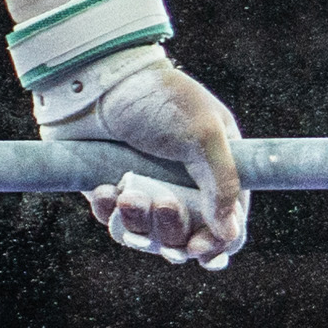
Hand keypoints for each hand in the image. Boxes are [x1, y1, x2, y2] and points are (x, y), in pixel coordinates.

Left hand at [45, 53, 251, 269]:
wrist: (98, 78)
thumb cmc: (159, 98)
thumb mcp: (204, 134)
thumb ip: (223, 183)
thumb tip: (229, 233)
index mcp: (216, 172)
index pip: (227, 227)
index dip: (216, 245)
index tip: (199, 249)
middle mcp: (183, 187)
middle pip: (185, 239)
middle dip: (174, 231)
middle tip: (165, 204)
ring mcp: (146, 189)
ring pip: (148, 236)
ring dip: (140, 225)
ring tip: (130, 195)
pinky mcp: (111, 188)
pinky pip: (113, 220)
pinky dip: (110, 213)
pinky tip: (106, 189)